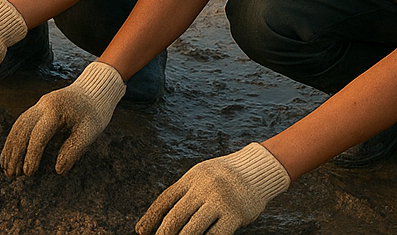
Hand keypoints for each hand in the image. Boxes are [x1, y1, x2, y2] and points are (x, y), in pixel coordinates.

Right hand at [1, 61, 125, 175]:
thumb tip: (58, 170)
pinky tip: (9, 154)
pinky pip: (21, 123)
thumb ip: (74, 150)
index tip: (29, 173)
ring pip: (18, 125)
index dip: (32, 154)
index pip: (39, 134)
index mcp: (56, 109)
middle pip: (23, 128)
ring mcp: (39, 105)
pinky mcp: (38, 108)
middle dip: (15, 152)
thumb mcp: (90, 132)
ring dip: (10, 147)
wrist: (94, 90)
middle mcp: (43, 104)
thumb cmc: (94, 113)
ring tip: (6, 169)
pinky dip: (13, 139)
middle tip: (12, 175)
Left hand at [136, 143, 289, 234]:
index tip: (140, 231)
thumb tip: (164, 214)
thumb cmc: (225, 177)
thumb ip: (186, 191)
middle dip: (164, 233)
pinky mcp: (235, 214)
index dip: (151, 216)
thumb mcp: (202, 175)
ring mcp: (219, 200)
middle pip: (177, 215)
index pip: (166, 198)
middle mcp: (203, 187)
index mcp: (192, 177)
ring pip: (193, 228)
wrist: (256, 170)